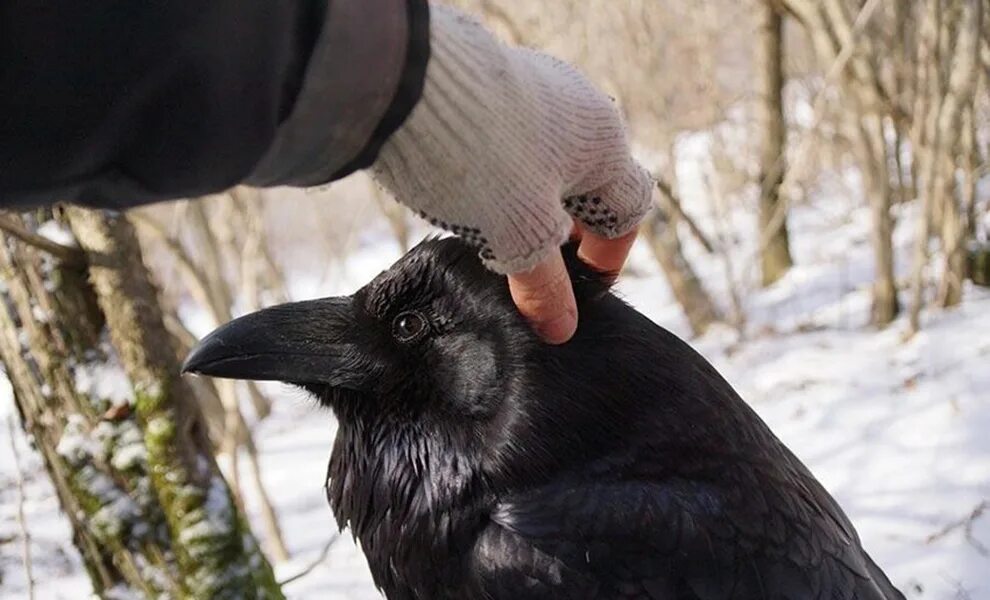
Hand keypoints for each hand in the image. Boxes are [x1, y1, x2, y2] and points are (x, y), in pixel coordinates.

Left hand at [371, 5, 651, 342]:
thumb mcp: (518, 234)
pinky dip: (497, 179)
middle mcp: (579, 110)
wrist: (405, 80)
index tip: (575, 294)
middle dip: (560, 238)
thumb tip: (561, 329)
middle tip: (525, 273)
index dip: (605, 261)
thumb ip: (543, 285)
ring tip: (487, 240)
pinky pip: (508, 144)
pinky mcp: (490, 85)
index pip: (626, 214)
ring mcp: (535, 90)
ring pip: (544, 166)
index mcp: (605, 146)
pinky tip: (462, 197)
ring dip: (525, 209)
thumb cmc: (480, 156)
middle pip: (585, 188)